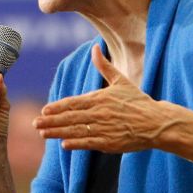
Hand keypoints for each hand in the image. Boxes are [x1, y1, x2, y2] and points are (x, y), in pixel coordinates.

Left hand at [34, 44, 171, 152]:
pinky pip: (90, 143)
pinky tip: (64, 145)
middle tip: (35, 124)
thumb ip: (104, 66)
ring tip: (43, 133)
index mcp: (100, 98)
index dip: (58, 107)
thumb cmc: (138, 101)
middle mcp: (100, 113)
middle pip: (71, 117)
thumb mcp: (121, 81)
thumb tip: (95, 47)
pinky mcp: (111, 142)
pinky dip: (77, 144)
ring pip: (77, 130)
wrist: (157, 122)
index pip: (74, 102)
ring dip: (58, 132)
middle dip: (51, 121)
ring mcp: (105, 128)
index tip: (44, 110)